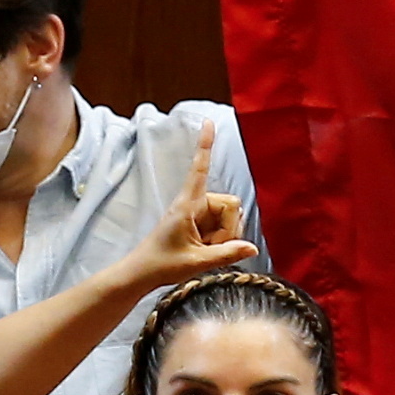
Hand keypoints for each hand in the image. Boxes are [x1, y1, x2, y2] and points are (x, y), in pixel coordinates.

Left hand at [111, 124, 258, 293]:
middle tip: (207, 247)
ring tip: (203, 249)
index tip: (208, 122)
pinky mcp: (199, 225)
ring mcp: (197, 214)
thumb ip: (227, 254)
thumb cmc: (161, 264)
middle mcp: (194, 204)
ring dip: (223, 236)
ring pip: (229, 217)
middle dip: (228, 228)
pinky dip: (220, 240)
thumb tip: (252, 247)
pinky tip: (206, 250)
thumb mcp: (197, 262)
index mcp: (187, 205)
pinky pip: (223, 227)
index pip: (200, 169)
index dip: (206, 146)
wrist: (142, 273)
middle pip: (230, 204)